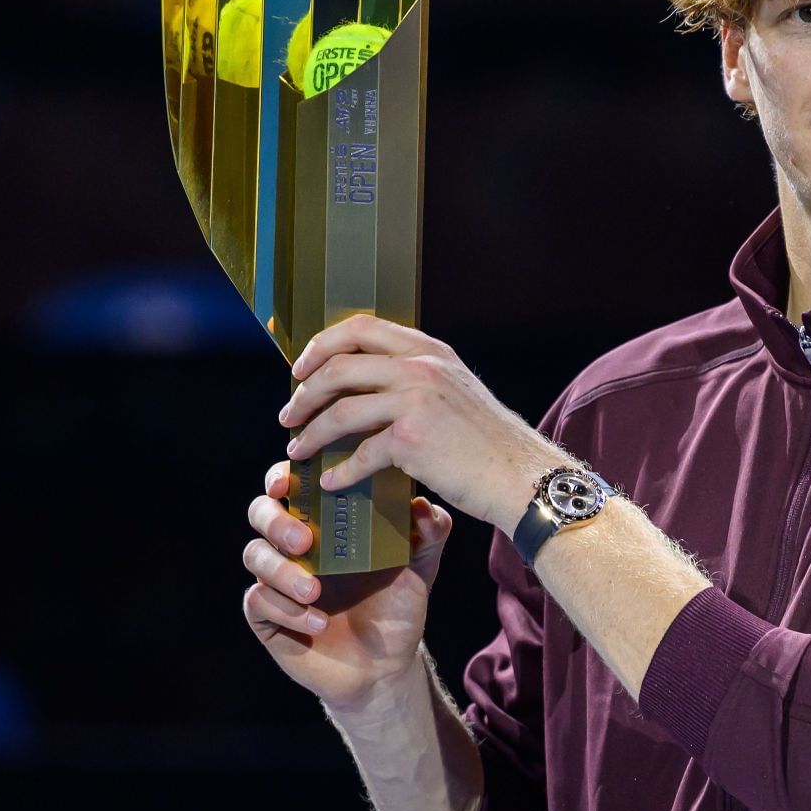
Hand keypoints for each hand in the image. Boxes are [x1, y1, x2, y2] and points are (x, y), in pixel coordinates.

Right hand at [242, 460, 453, 714]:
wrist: (386, 665)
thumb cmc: (398, 605)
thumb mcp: (420, 566)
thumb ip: (428, 533)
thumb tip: (424, 506)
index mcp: (325, 519)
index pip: (291, 484)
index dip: (282, 476)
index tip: (289, 483)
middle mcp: (294, 543)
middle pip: (260, 511)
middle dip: (276, 521)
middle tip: (304, 540)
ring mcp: (277, 578)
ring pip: (255, 555)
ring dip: (281, 570)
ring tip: (315, 592)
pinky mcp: (267, 615)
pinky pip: (257, 601)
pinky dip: (285, 608)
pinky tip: (317, 621)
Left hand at [278, 314, 572, 530]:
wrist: (521, 475)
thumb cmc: (487, 442)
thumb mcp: (456, 389)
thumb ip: (418, 377)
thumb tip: (370, 386)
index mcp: (428, 349)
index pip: (360, 327)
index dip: (321, 346)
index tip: (301, 370)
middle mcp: (421, 366)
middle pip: (339, 365)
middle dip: (305, 391)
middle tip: (289, 414)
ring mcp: (416, 400)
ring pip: (341, 409)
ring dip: (311, 432)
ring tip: (297, 449)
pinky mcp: (412, 439)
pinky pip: (360, 454)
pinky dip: (340, 471)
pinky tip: (332, 483)